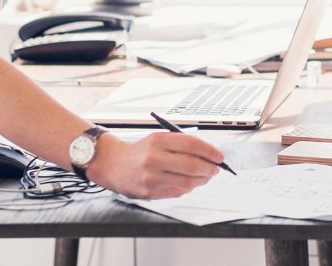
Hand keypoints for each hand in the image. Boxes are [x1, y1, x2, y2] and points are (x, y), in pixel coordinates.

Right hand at [86, 131, 223, 198]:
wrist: (112, 164)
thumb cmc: (140, 151)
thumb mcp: (158, 139)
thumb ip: (181, 145)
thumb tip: (208, 155)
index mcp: (158, 140)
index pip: (192, 145)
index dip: (210, 151)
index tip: (219, 156)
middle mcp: (154, 158)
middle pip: (192, 165)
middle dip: (209, 168)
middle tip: (215, 168)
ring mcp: (151, 177)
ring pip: (187, 182)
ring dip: (202, 180)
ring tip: (205, 176)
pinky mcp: (150, 191)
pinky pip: (177, 192)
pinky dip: (188, 188)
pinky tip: (189, 183)